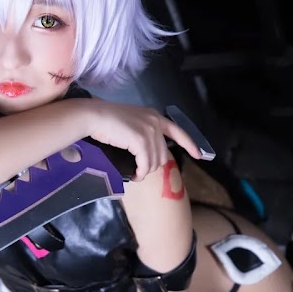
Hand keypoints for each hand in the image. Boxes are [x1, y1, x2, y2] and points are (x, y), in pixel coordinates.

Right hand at [86, 99, 202, 181]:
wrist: (93, 116)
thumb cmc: (107, 122)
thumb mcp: (131, 124)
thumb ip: (144, 134)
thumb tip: (150, 155)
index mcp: (154, 116)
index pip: (178, 131)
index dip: (190, 144)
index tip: (199, 155)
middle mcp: (155, 121)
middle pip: (163, 153)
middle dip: (152, 165)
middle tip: (139, 169)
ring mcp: (149, 130)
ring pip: (155, 161)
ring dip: (145, 170)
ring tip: (135, 172)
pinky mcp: (141, 140)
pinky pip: (145, 164)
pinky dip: (140, 172)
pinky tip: (134, 175)